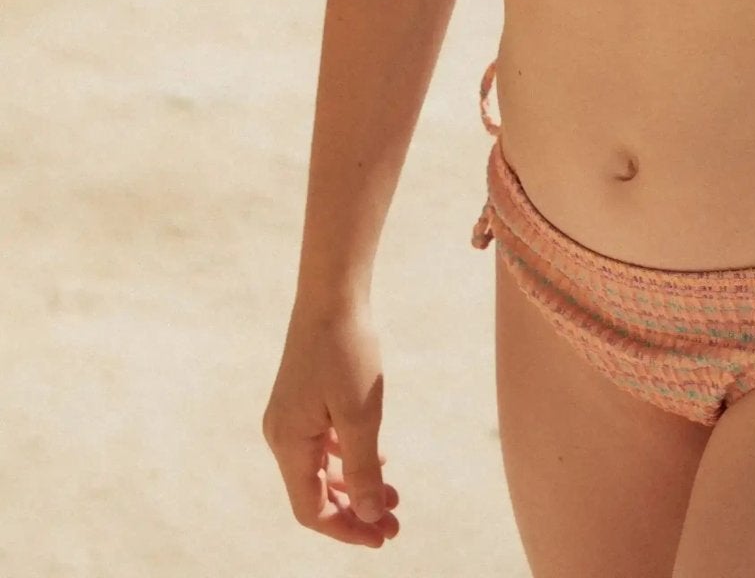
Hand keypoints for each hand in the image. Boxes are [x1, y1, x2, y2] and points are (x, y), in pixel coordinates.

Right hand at [262, 300, 400, 547]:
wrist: (332, 294)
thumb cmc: (346, 351)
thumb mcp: (361, 416)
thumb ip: (363, 470)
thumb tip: (371, 517)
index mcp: (288, 444)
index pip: (311, 509)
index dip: (346, 530)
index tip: (382, 538)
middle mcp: (282, 434)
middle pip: (315, 493)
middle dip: (356, 511)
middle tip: (395, 525)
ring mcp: (290, 416)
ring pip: (321, 469)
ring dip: (356, 485)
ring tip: (394, 498)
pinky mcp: (303, 400)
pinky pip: (322, 444)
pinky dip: (348, 458)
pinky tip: (379, 458)